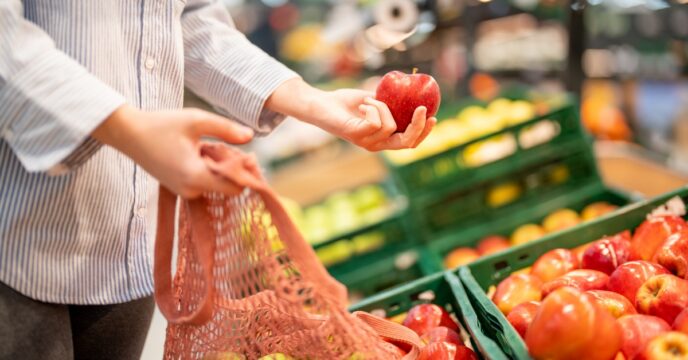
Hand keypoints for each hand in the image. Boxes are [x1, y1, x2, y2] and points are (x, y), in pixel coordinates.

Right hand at [92, 105, 253, 197]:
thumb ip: (226, 129)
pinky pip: (204, 184)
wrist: (128, 134)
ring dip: (220, 168)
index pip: (235, 188)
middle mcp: (190, 190)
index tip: (248, 156)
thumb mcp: (196, 120)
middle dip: (233, 169)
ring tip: (206, 146)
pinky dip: (208, 171)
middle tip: (226, 145)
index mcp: (195, 176)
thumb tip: (250, 136)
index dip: (245, 174)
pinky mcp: (179, 189)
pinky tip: (199, 153)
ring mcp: (184, 192)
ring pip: (217, 185)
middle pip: (228, 187)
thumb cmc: (161, 125)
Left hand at [266, 79, 435, 150]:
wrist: (322, 104)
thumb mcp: (374, 101)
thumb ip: (391, 102)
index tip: (433, 116)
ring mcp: (367, 143)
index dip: (424, 132)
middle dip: (418, 127)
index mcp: (383, 139)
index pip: (410, 142)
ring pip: (390, 125)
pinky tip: (362, 105)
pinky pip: (376, 121)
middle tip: (422, 108)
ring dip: (382, 106)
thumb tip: (411, 93)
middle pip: (407, 143)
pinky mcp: (357, 136)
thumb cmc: (346, 103)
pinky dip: (372, 107)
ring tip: (368, 101)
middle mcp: (377, 145)